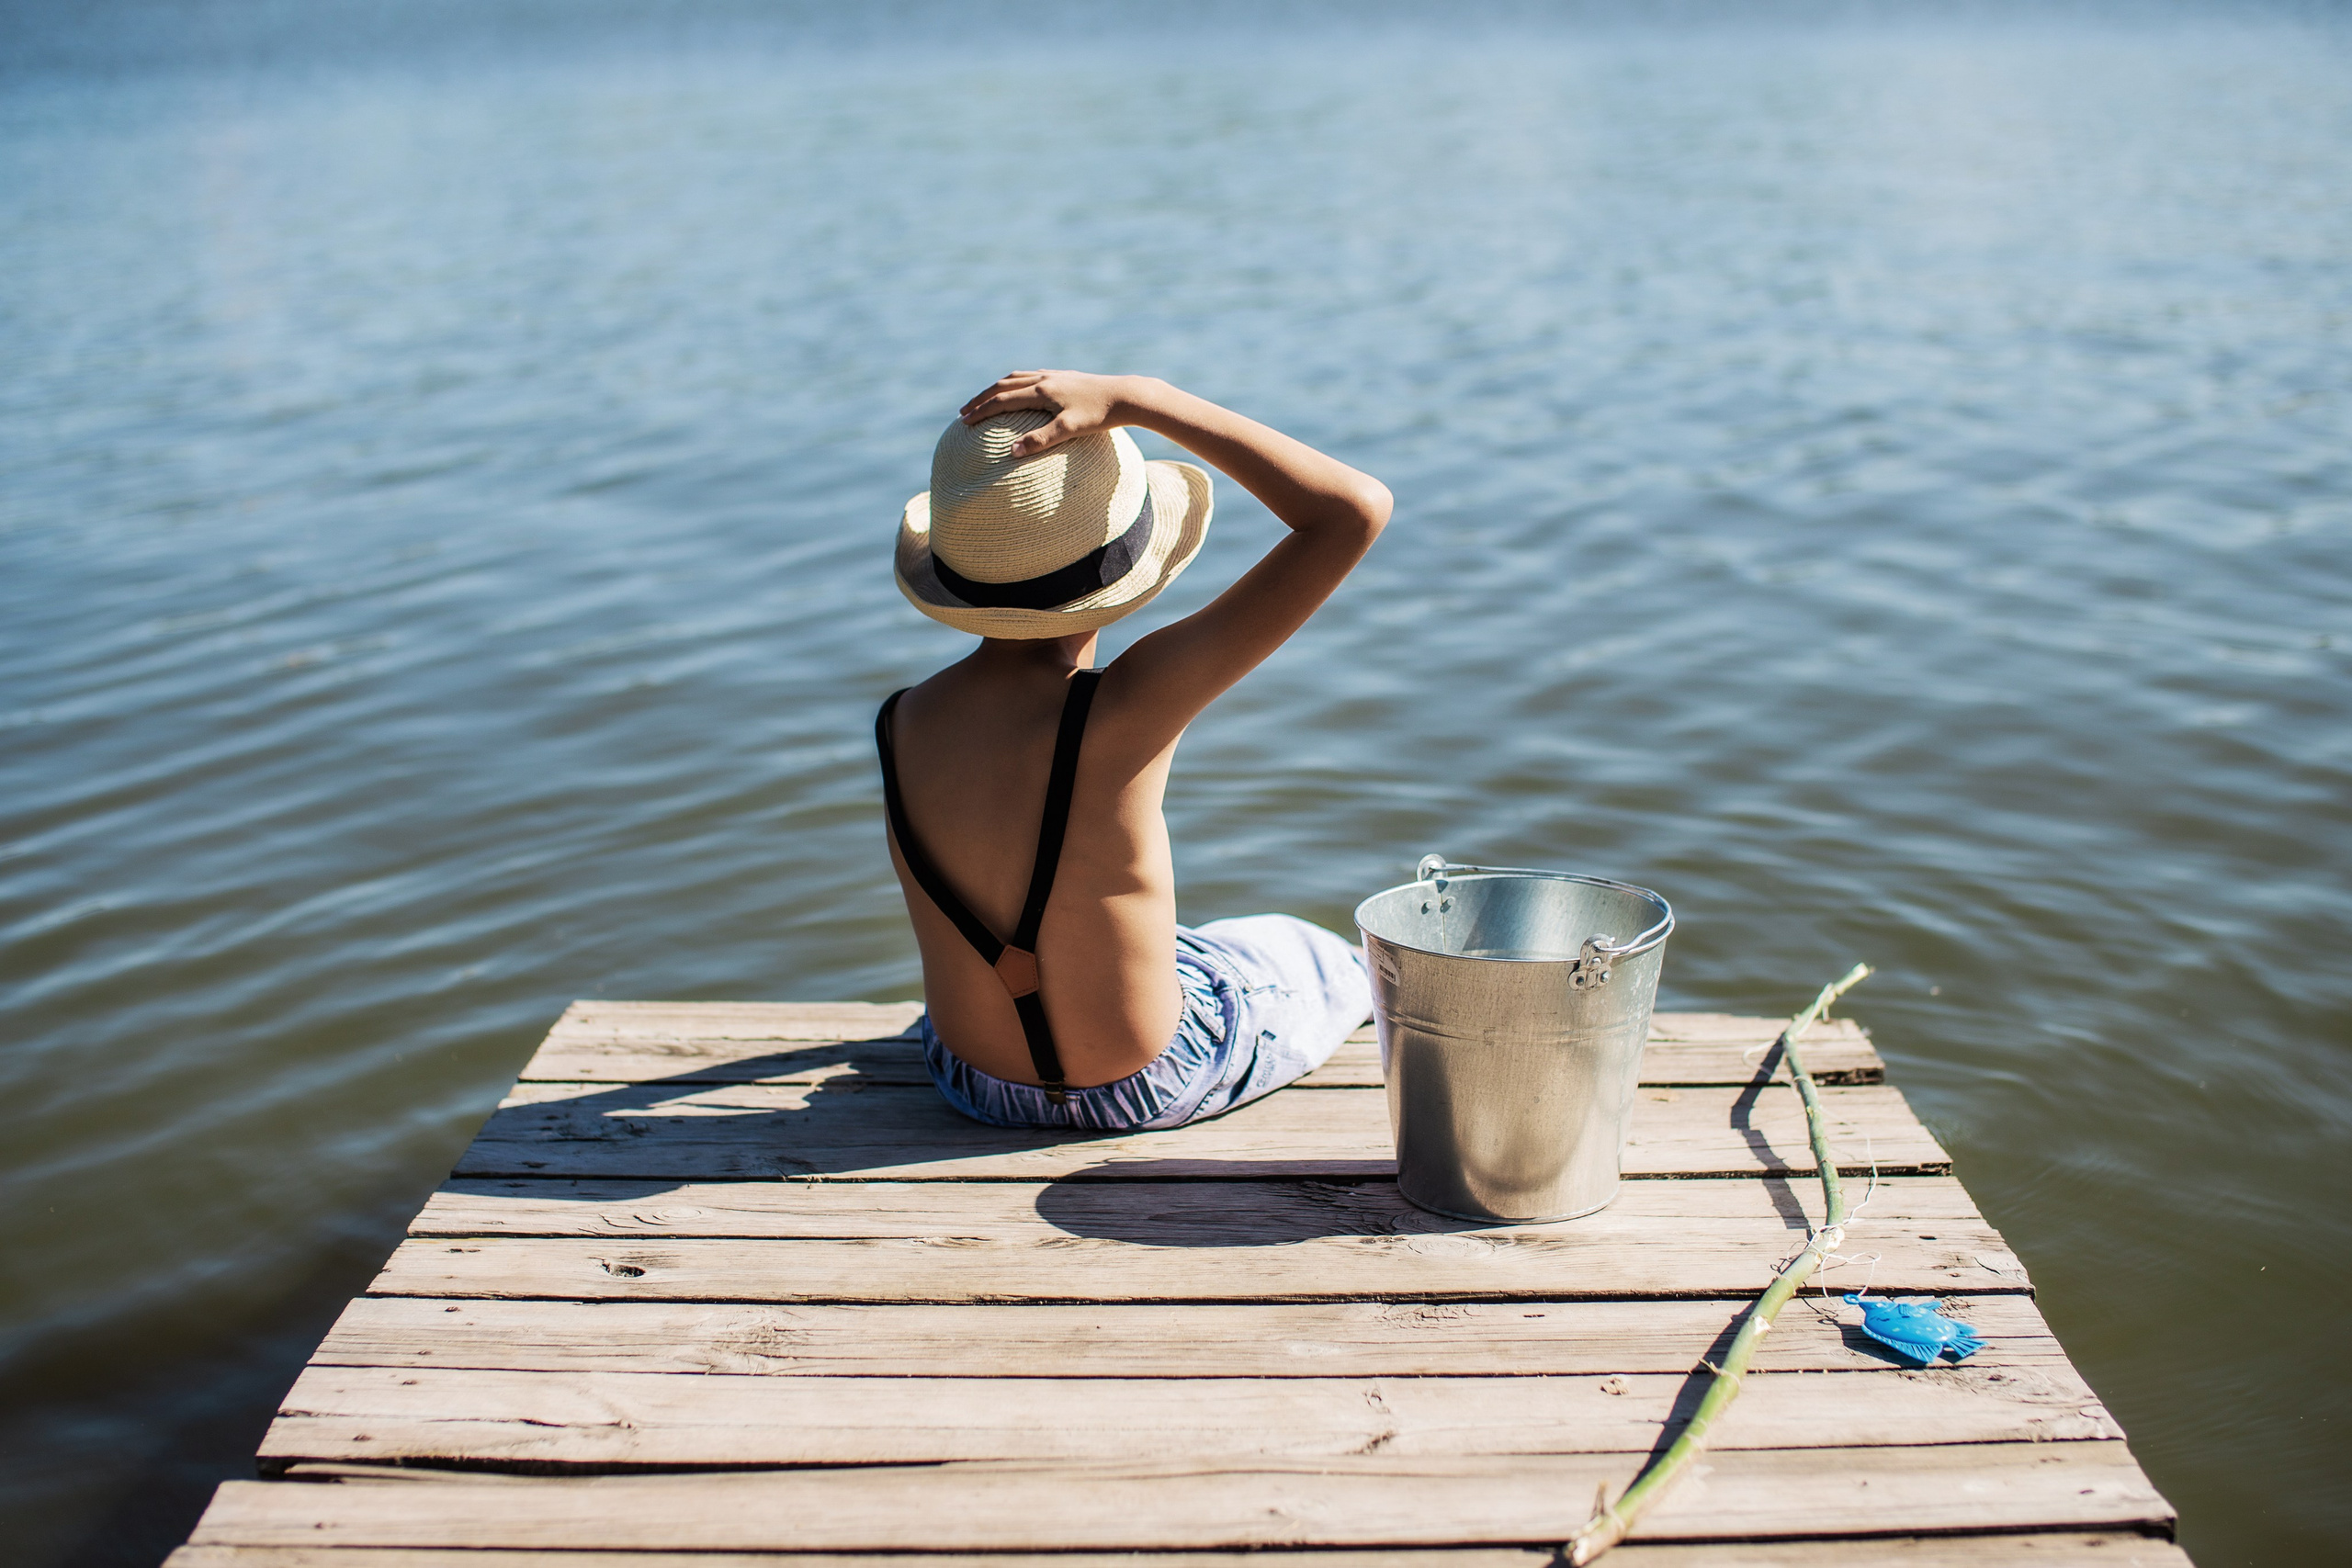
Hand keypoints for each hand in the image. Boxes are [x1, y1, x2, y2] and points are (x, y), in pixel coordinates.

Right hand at [958, 371, 1152, 457]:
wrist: (1126, 395)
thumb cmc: (1099, 416)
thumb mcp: (1069, 430)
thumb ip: (1041, 440)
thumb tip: (1012, 452)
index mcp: (1041, 391)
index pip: (1001, 401)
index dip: (980, 411)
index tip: (963, 423)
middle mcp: (1044, 379)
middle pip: (1002, 386)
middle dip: (980, 399)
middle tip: (963, 412)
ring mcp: (1054, 375)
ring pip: (1016, 378)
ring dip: (996, 388)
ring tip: (985, 398)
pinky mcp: (1065, 376)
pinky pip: (1031, 376)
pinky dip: (1015, 382)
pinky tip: (1020, 389)